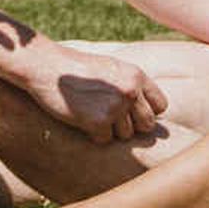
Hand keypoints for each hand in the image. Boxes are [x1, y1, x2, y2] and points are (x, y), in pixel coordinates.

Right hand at [27, 42, 167, 142]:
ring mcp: (116, 107)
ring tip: (92, 112)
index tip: (131, 113)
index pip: (161, 105)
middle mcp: (130, 91)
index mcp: (136, 76)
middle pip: (147, 125)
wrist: (47, 67)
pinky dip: (93, 134)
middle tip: (110, 117)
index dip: (146, 112)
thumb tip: (152, 111)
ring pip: (126, 135)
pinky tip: (81, 118)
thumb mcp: (111, 68)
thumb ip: (131, 85)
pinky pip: (105, 140)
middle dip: (131, 125)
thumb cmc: (77, 69)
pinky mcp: (98, 122)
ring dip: (110, 130)